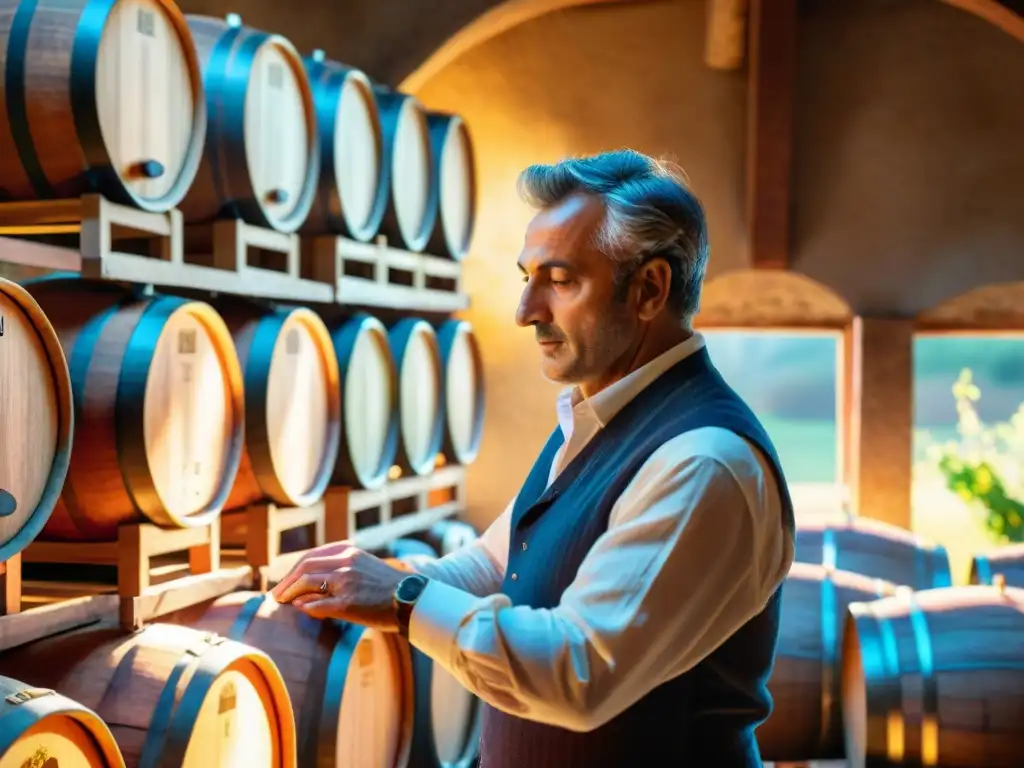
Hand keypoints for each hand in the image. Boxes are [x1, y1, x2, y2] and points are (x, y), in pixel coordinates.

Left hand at [269, 542, 409, 630]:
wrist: (411, 598)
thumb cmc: (389, 586)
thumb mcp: (365, 566)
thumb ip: (342, 567)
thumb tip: (315, 581)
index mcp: (349, 552)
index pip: (312, 556)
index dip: (294, 569)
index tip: (285, 580)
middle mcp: (345, 563)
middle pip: (304, 567)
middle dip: (286, 581)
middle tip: (277, 594)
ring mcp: (345, 582)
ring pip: (306, 582)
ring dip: (290, 593)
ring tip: (282, 602)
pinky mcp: (347, 602)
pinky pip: (317, 604)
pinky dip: (305, 606)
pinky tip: (300, 609)